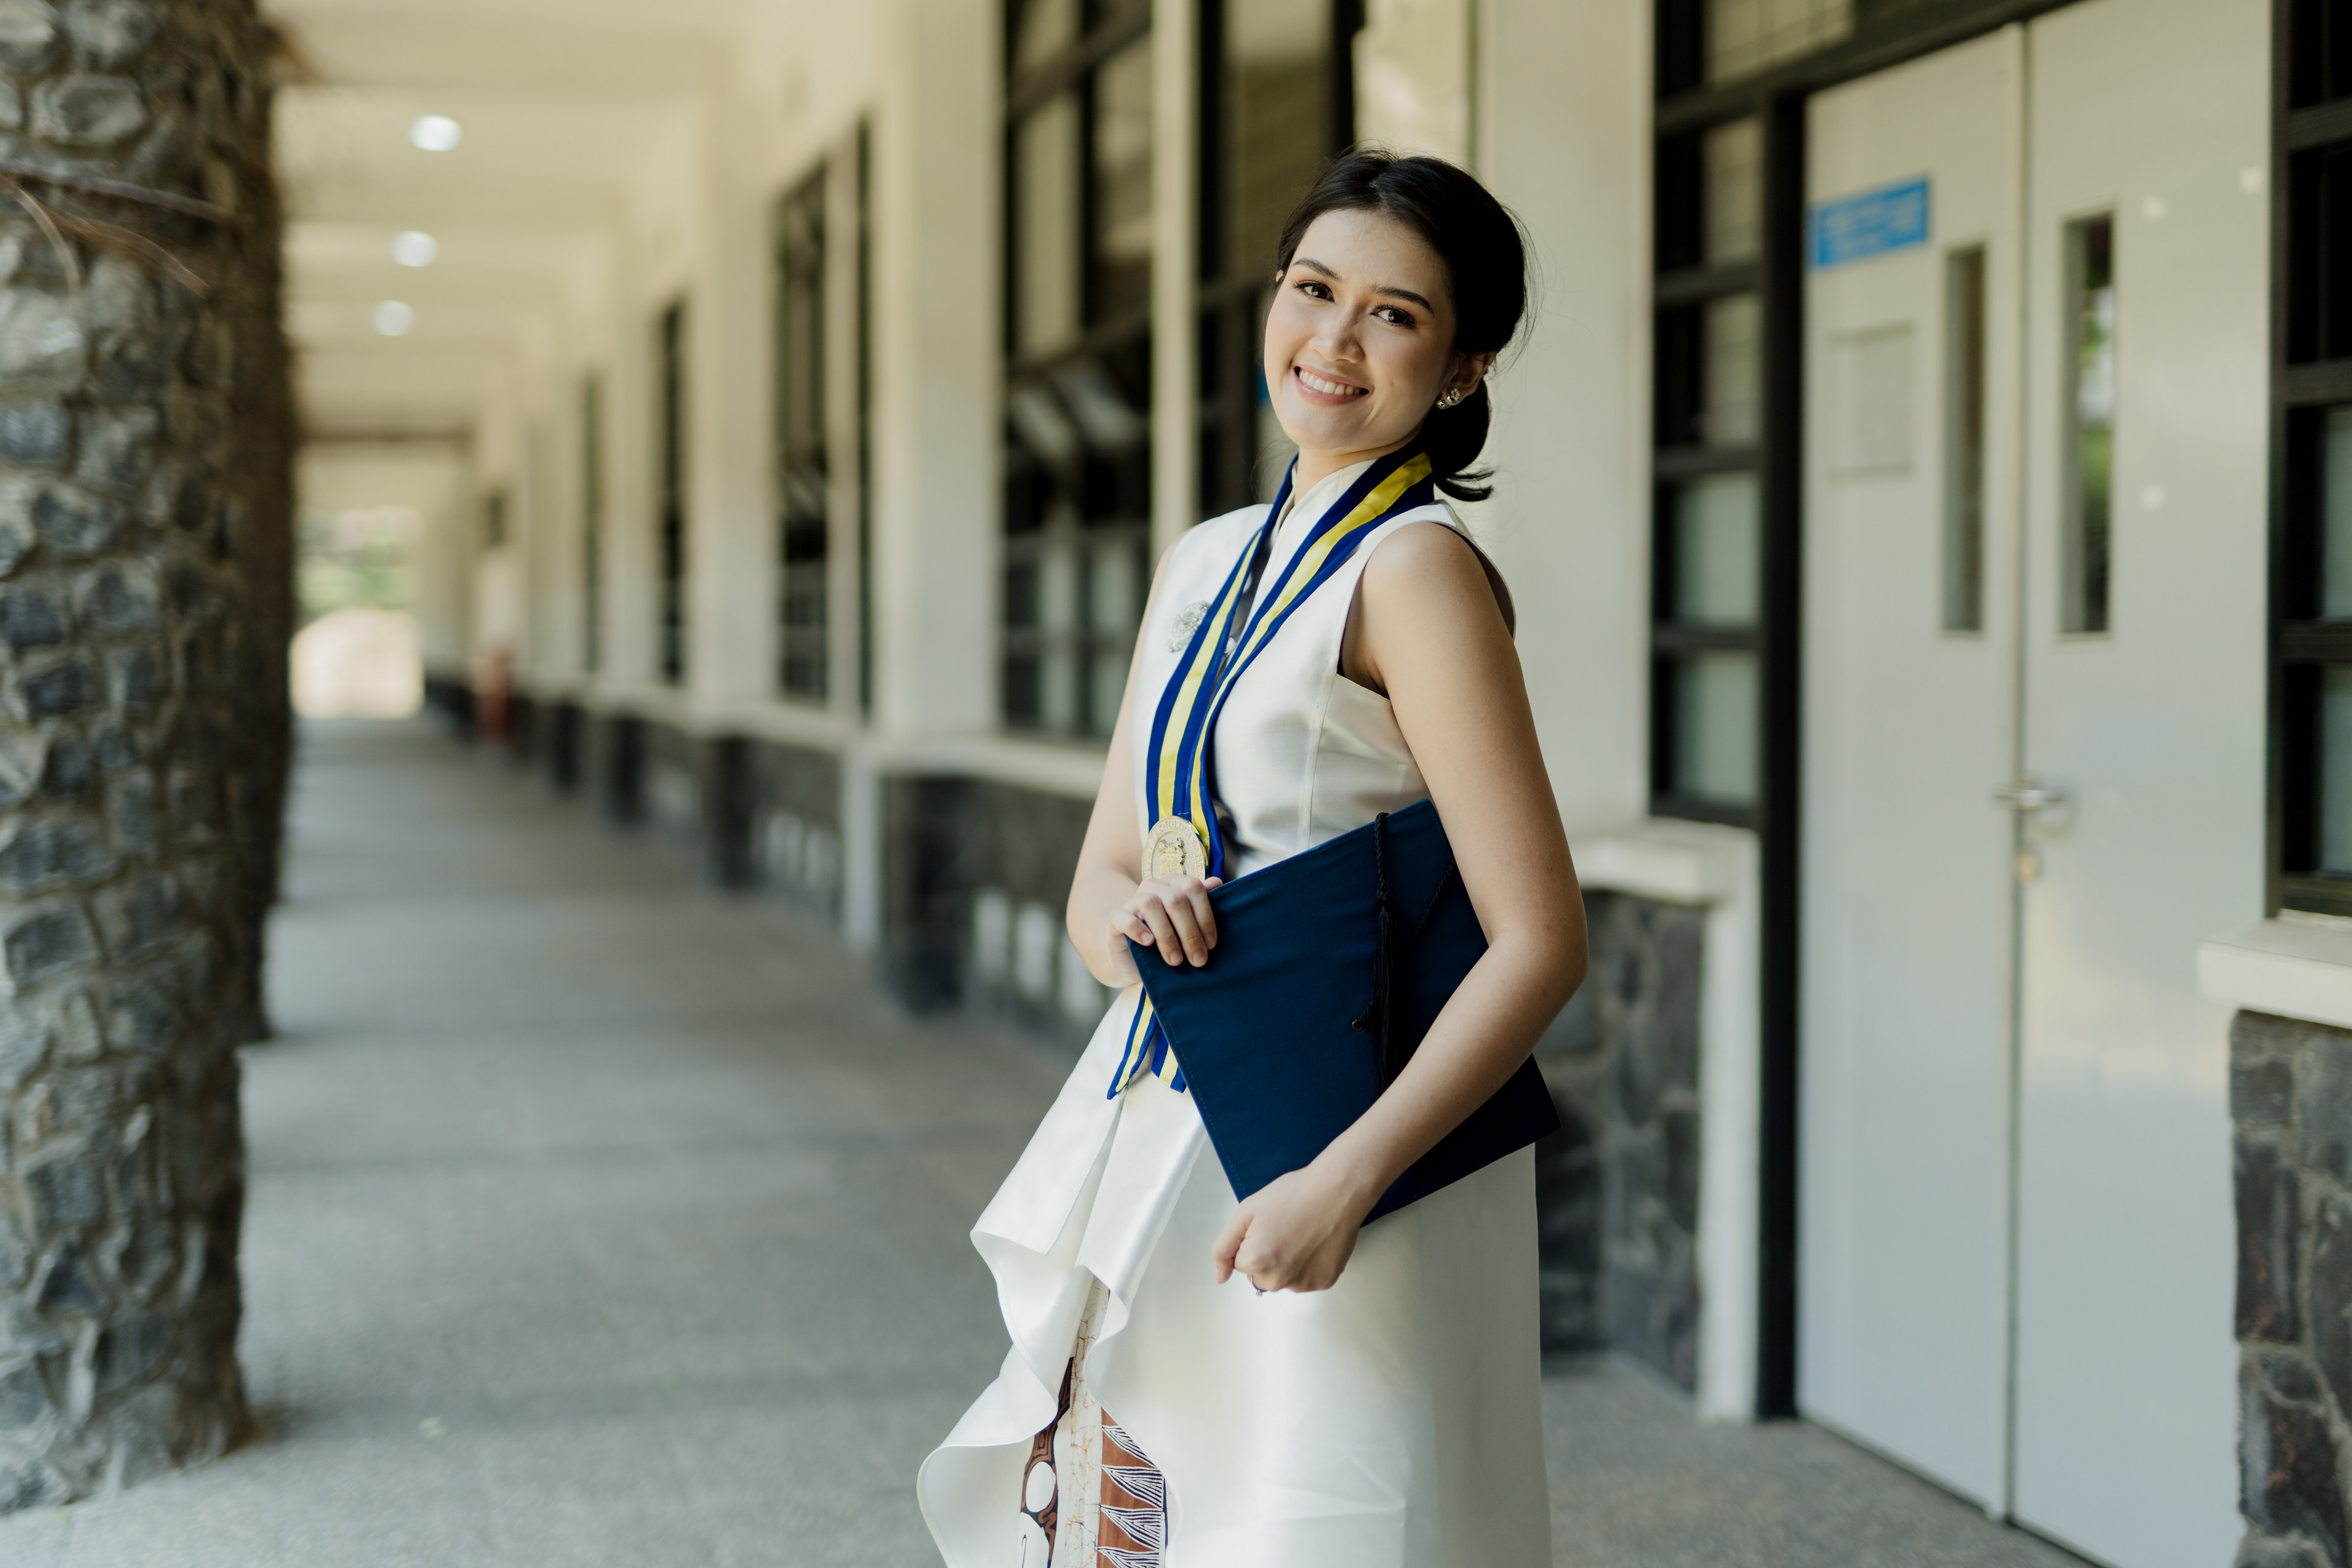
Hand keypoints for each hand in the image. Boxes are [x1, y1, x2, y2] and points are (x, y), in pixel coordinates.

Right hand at [1105, 874, 1222, 982]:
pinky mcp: (1115, 917)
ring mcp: (1132, 900)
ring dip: (1167, 936)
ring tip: (1175, 960)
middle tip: (1198, 960)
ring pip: (1150, 904)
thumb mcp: (1187, 926)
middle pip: (1175, 899)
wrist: (1135, 958)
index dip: (1205, 916)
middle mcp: (1153, 886)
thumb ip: (1201, 905)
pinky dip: (1137, 929)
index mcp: (1174, 883)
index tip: (1211, 945)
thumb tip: (1216, 881)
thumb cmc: (1167, 940)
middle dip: (1190, 933)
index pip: (1193, 888)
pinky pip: (1123, 916)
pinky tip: (1148, 943)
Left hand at [1210, 1157, 1377, 1293]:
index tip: (1267, 1225)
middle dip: (1266, 1257)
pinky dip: (1308, 1266)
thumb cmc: (1294, 1195)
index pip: (1240, 1263)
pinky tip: (1314, 1243)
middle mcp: (1278, 1280)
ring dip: (1287, 1264)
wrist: (1336, 1191)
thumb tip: (1220, 1277)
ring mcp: (1303, 1284)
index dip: (1251, 1241)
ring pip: (1283, 1279)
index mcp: (1255, 1261)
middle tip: (1283, 1230)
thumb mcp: (1246, 1211)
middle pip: (1260, 1276)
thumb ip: (1224, 1247)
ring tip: (1301, 1235)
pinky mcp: (1324, 1282)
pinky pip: (1305, 1279)